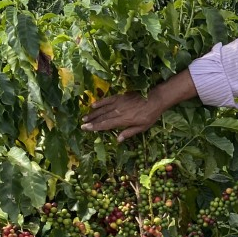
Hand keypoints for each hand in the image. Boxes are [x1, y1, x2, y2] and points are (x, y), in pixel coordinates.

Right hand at [81, 69, 197, 139]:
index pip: (105, 124)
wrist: (155, 98)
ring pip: (103, 108)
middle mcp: (118, 111)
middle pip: (102, 117)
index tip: (85, 129)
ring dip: (93, 113)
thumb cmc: (150, 115)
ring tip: (85, 117)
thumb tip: (117, 140)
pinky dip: (100, 102)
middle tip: (82, 124)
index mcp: (123, 120)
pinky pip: (108, 99)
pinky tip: (93, 105)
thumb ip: (129, 133)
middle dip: (91, 121)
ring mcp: (119, 102)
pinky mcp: (120, 96)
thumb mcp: (142, 127)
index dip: (95, 127)